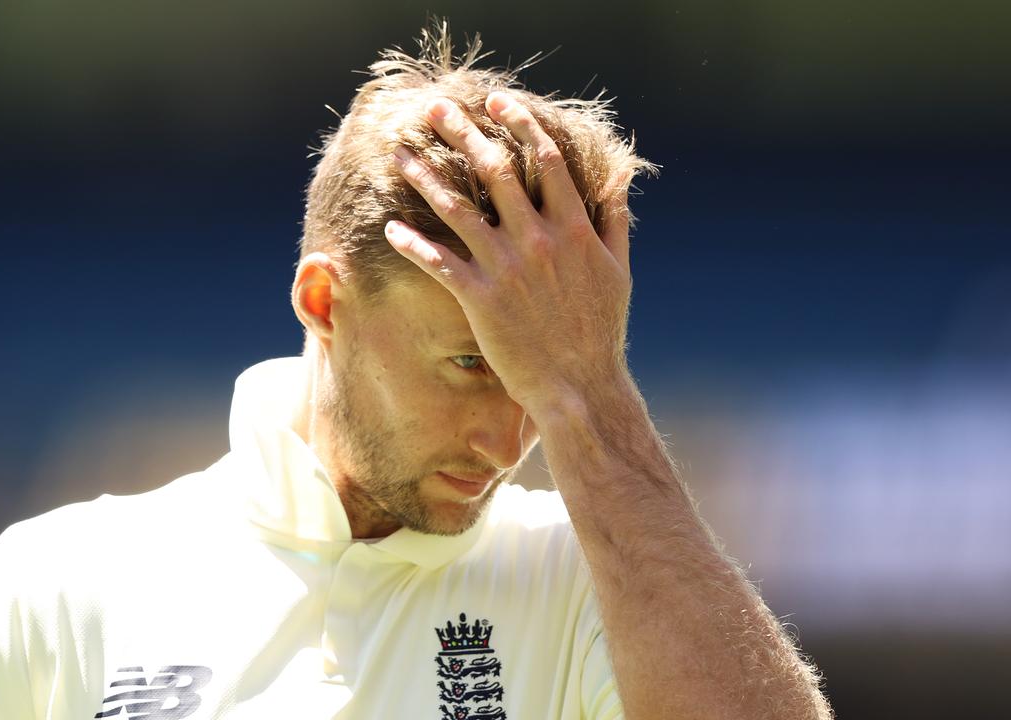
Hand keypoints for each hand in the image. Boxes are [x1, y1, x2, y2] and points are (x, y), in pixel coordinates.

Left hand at [386, 92, 632, 416]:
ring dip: (425, 176)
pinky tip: (391, 226)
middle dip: (462, 132)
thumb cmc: (600, 330)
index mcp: (574, 227)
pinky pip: (437, 262)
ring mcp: (507, 268)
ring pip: (457, 208)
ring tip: (400, 154)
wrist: (580, 387)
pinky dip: (412, 242)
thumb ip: (613, 217)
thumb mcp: (618, 268)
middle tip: (435, 109)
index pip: (545, 158)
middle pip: (495, 170)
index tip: (499, 100)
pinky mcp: (480, 299)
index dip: (520, 123)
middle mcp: (538, 239)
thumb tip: (620, 174)